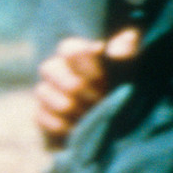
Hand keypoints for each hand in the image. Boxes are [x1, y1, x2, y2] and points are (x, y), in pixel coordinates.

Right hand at [34, 28, 138, 148]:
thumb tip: (122, 44)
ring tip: (91, 114)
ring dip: (70, 106)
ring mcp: (46, 92)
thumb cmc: (126, 88)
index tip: (104, 78)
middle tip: (100, 99)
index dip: (85, 64)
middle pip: (49, 68)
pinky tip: (79, 127)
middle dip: (77, 87)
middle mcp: (57, 69)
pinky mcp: (42, 115)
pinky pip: (40, 115)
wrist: (123, 123)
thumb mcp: (132, 67)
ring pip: (42, 92)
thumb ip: (128, 51)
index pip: (68, 49)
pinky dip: (61, 124)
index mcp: (78, 53)